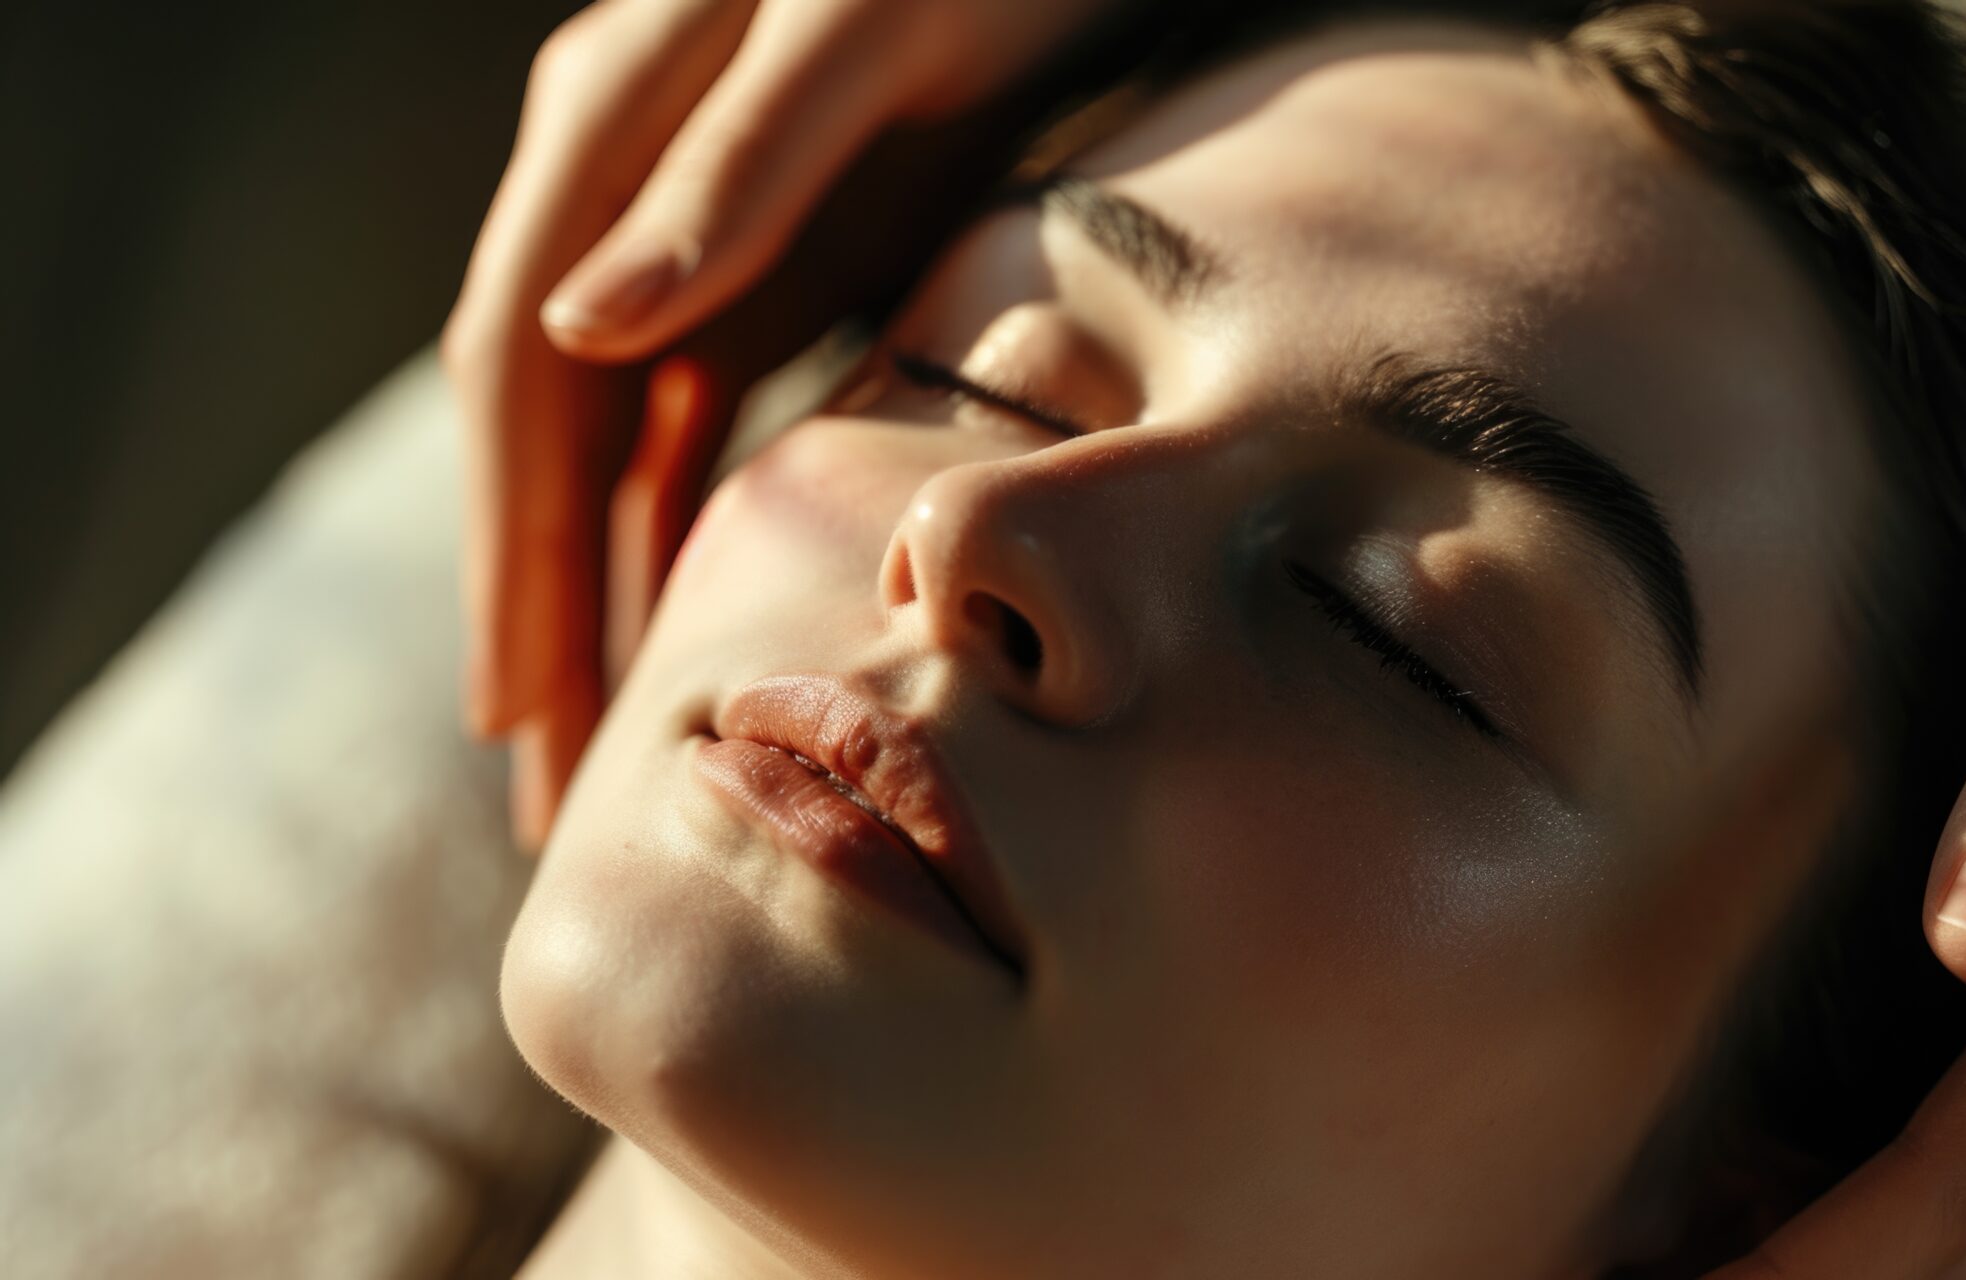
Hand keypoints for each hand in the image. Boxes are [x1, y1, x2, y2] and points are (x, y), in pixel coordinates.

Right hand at [442, 0, 1129, 847]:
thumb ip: (737, 166)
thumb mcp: (867, 28)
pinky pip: (700, 415)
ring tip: (603, 753)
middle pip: (553, 431)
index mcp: (610, 126)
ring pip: (618, 442)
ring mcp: (701, 221)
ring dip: (603, 592)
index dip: (513, 546)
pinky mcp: (784, 246)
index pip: (524, 372)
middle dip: (540, 610)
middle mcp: (627, 181)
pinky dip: (686, 526)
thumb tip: (580, 332)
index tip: (520, 712)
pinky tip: (703, 628)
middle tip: (542, 800)